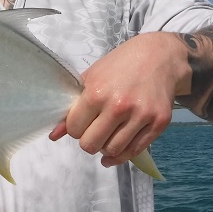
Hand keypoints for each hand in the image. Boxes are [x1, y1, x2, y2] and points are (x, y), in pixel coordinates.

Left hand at [49, 33, 189, 166]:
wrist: (159, 56)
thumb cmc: (120, 65)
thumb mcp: (90, 79)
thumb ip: (71, 108)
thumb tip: (53, 136)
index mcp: (97, 93)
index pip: (74, 129)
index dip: (75, 127)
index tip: (82, 121)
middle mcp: (119, 106)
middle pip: (91, 145)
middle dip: (89, 140)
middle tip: (94, 130)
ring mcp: (141, 115)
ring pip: (113, 150)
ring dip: (106, 147)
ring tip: (107, 136)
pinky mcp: (159, 122)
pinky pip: (135, 151)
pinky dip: (122, 155)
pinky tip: (116, 151)